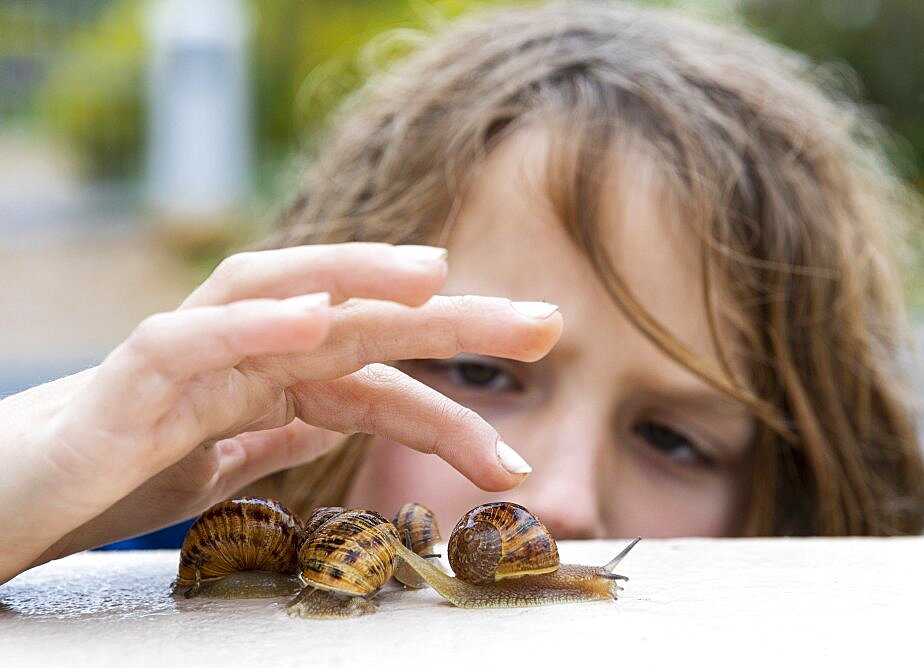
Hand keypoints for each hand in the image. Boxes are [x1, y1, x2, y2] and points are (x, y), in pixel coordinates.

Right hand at [0, 243, 560, 582]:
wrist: (18, 490)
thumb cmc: (121, 466)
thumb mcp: (225, 461)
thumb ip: (281, 430)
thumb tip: (342, 414)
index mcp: (278, 379)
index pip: (381, 388)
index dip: (451, 419)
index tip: (514, 463)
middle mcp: (248, 351)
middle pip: (361, 322)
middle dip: (452, 319)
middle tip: (545, 325)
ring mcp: (194, 352)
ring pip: (285, 296)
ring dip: (360, 278)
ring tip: (436, 277)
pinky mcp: (135, 372)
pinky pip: (198, 337)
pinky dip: (256, 323)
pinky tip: (316, 317)